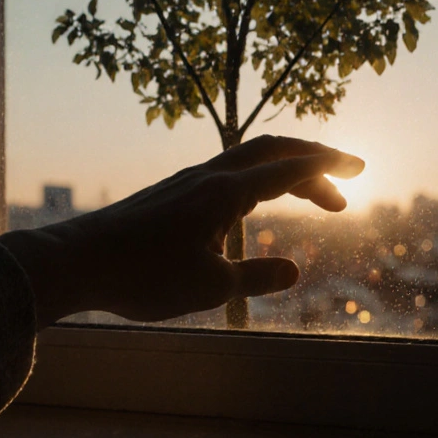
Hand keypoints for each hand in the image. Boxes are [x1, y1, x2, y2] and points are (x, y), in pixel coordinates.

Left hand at [0, 135, 364, 325]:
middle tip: (349, 177)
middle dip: (316, 159)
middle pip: (274, 150)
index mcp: (225, 192)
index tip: (362, 170)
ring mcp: (187, 182)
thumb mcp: (209, 287)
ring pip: (250, 159)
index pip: (290, 167)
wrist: (76, 263)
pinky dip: (259, 180)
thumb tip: (295, 270)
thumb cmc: (140, 277)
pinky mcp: (171, 194)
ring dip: (287, 170)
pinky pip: (228, 173)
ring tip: (315, 197)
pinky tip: (258, 206)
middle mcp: (208, 177)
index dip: (330, 166)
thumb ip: (256, 276)